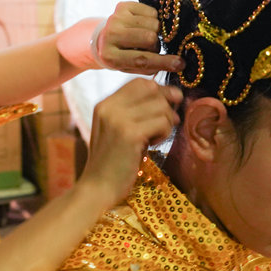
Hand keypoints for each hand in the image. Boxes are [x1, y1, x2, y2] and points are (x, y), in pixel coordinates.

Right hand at [79, 79, 181, 203]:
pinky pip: (162, 122)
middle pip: (153, 90)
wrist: (98, 187)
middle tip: (167, 124)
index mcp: (105, 104)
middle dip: (166, 106)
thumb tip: (172, 95)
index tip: (170, 102)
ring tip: (155, 138)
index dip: (160, 89)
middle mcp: (110, 107)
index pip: (140, 82)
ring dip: (166, 123)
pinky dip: (164, 133)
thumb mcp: (119, 130)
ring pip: (161, 106)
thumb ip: (136, 111)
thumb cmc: (113, 162)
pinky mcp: (130, 134)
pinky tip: (152, 145)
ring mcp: (119, 119)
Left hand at [95, 2, 182, 74]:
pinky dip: (153, 20)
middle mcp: (110, 36)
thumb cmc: (123, 57)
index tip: (180, 64)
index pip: (142, 59)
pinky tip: (144, 26)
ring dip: (155, 32)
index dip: (163, 62)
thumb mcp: (134, 68)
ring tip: (147, 37)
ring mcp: (115, 18)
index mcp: (110, 57)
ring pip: (153, 24)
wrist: (104, 38)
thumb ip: (154, 66)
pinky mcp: (122, 6)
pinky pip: (152, 12)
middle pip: (150, 38)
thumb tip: (179, 63)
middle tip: (153, 48)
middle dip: (156, 45)